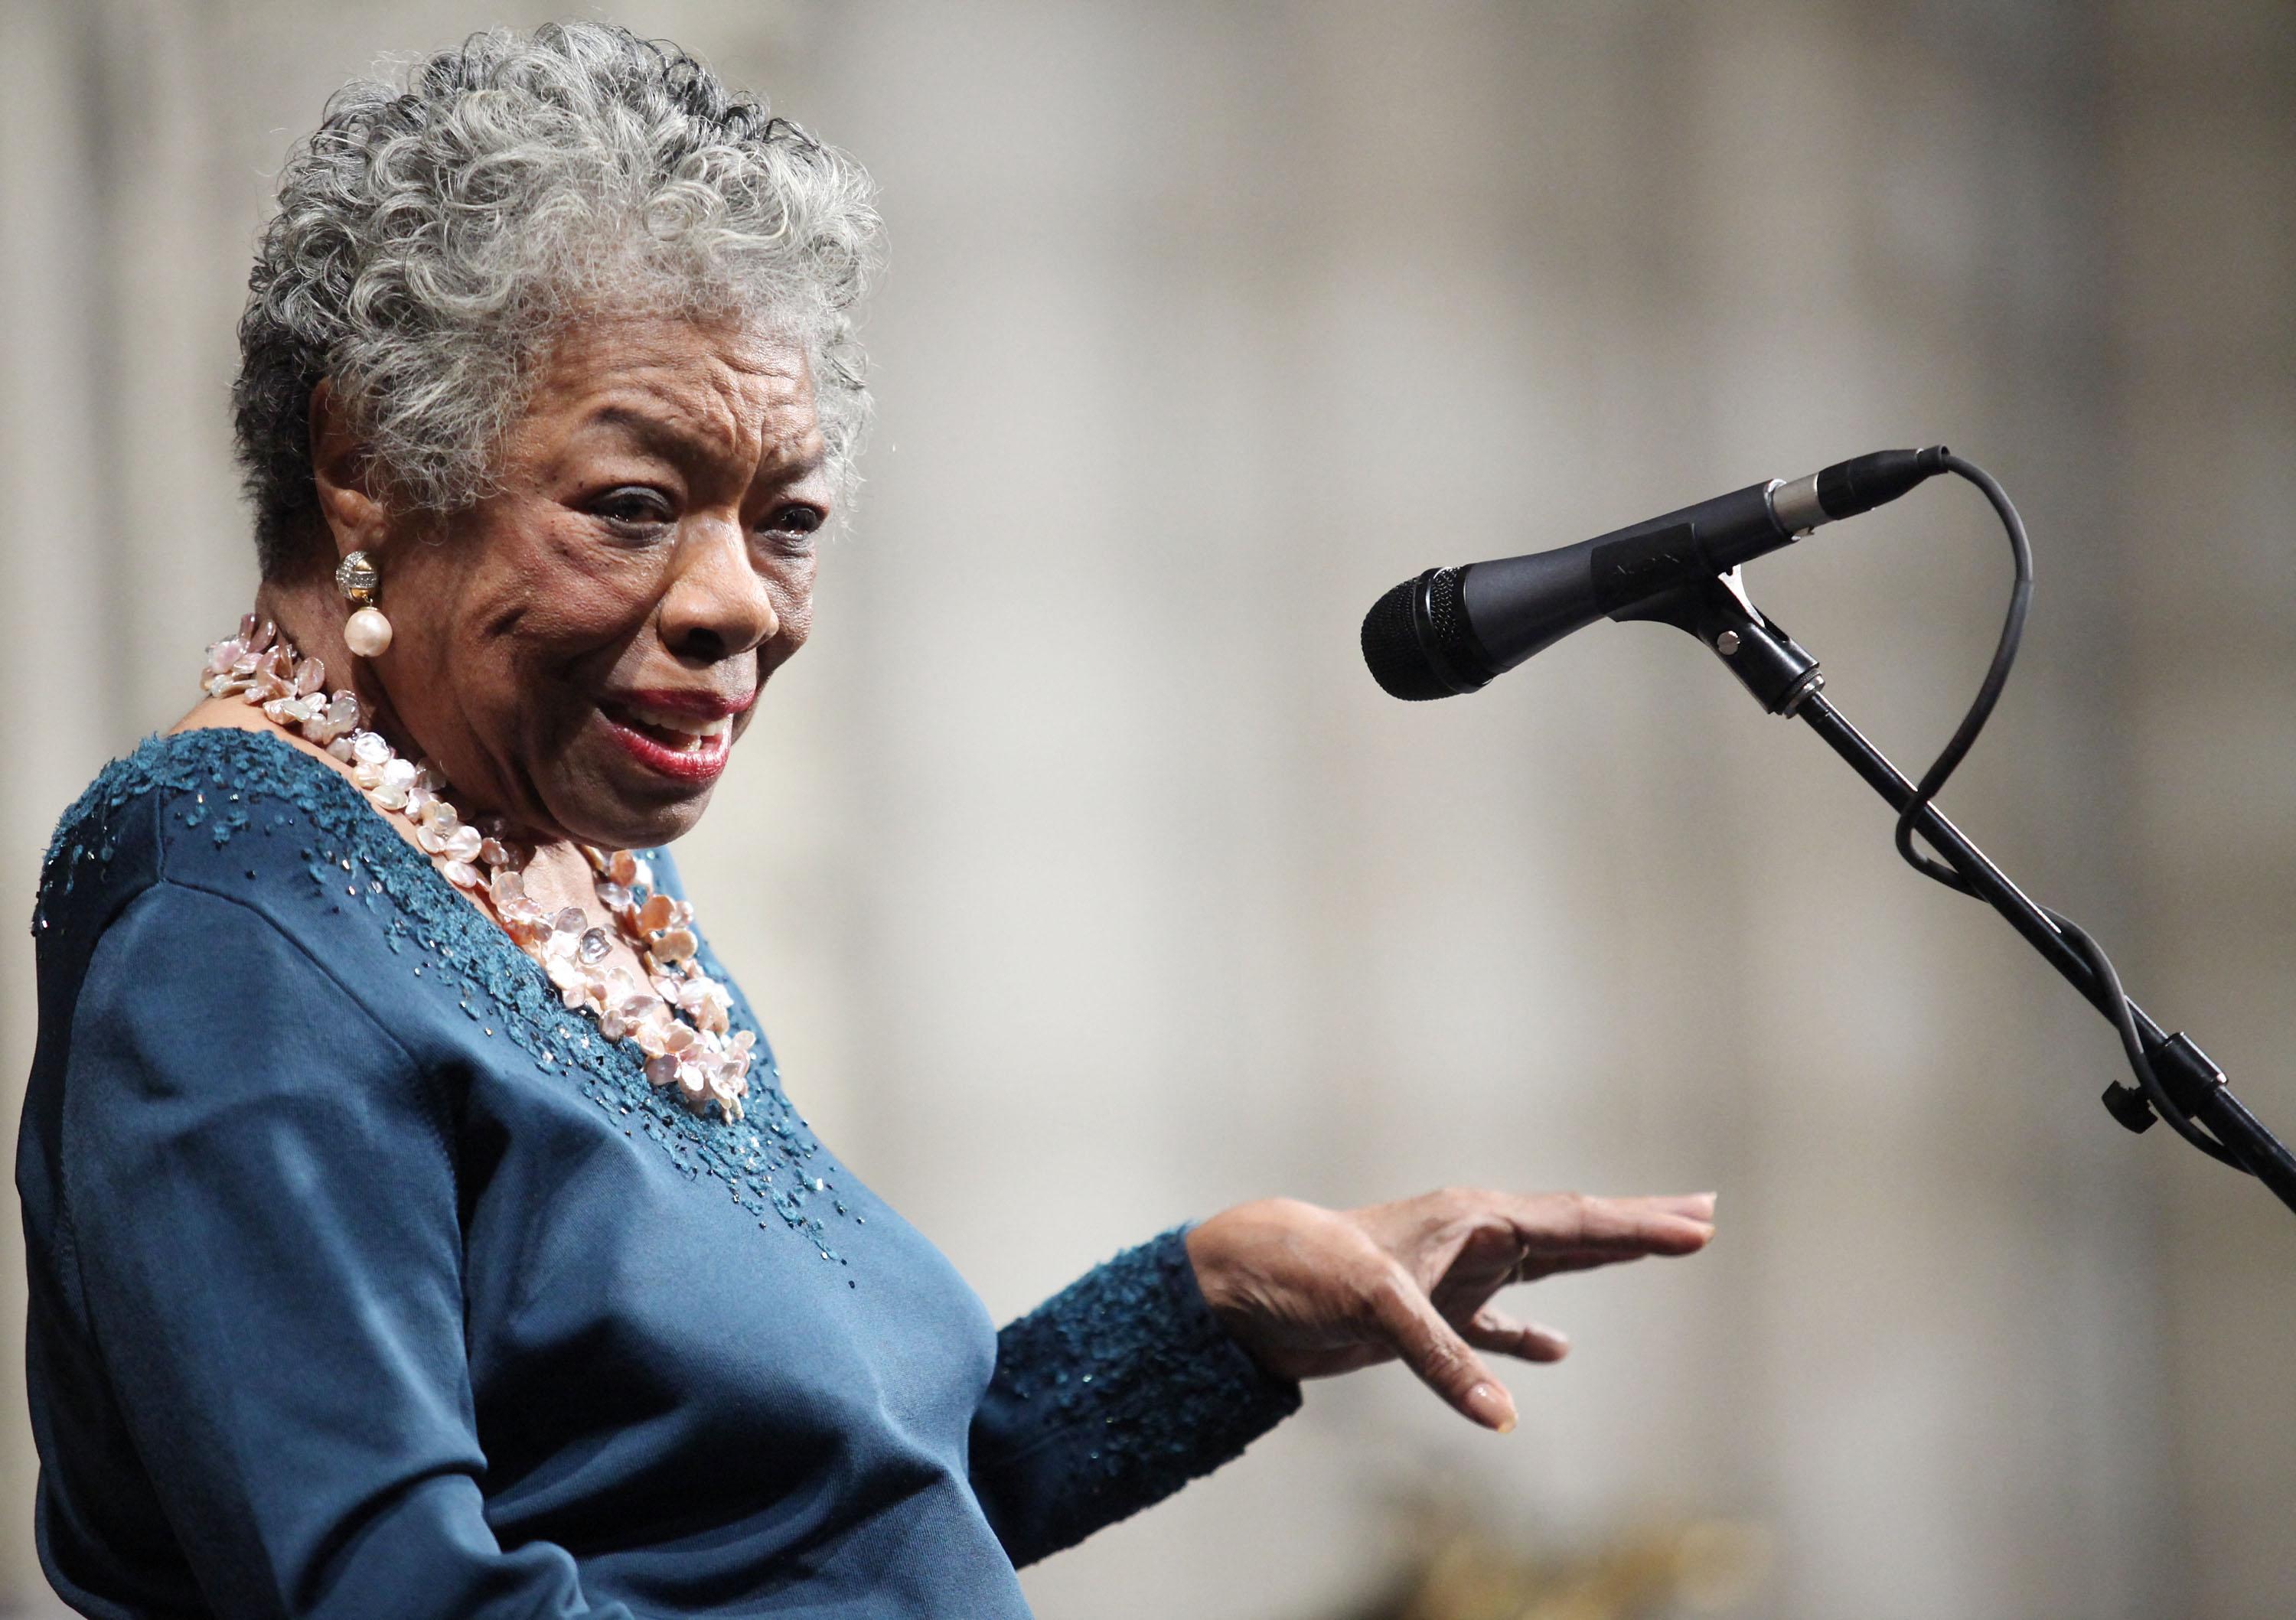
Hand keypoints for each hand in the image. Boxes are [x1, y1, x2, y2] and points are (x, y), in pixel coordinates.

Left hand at [1184, 1188, 1715, 1432]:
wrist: (1241, 1282)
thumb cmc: (1305, 1269)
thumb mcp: (1376, 1306)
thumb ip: (1443, 1357)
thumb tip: (1505, 1418)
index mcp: (1470, 1218)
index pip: (1572, 1220)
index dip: (1638, 1225)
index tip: (1699, 1224)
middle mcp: (1470, 1237)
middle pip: (1574, 1230)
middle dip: (1639, 1225)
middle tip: (1705, 1215)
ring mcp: (1452, 1274)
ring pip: (1545, 1267)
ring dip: (1600, 1263)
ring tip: (1654, 1250)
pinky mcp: (1425, 1315)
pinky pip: (1493, 1325)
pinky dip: (1528, 1338)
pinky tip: (1558, 1353)